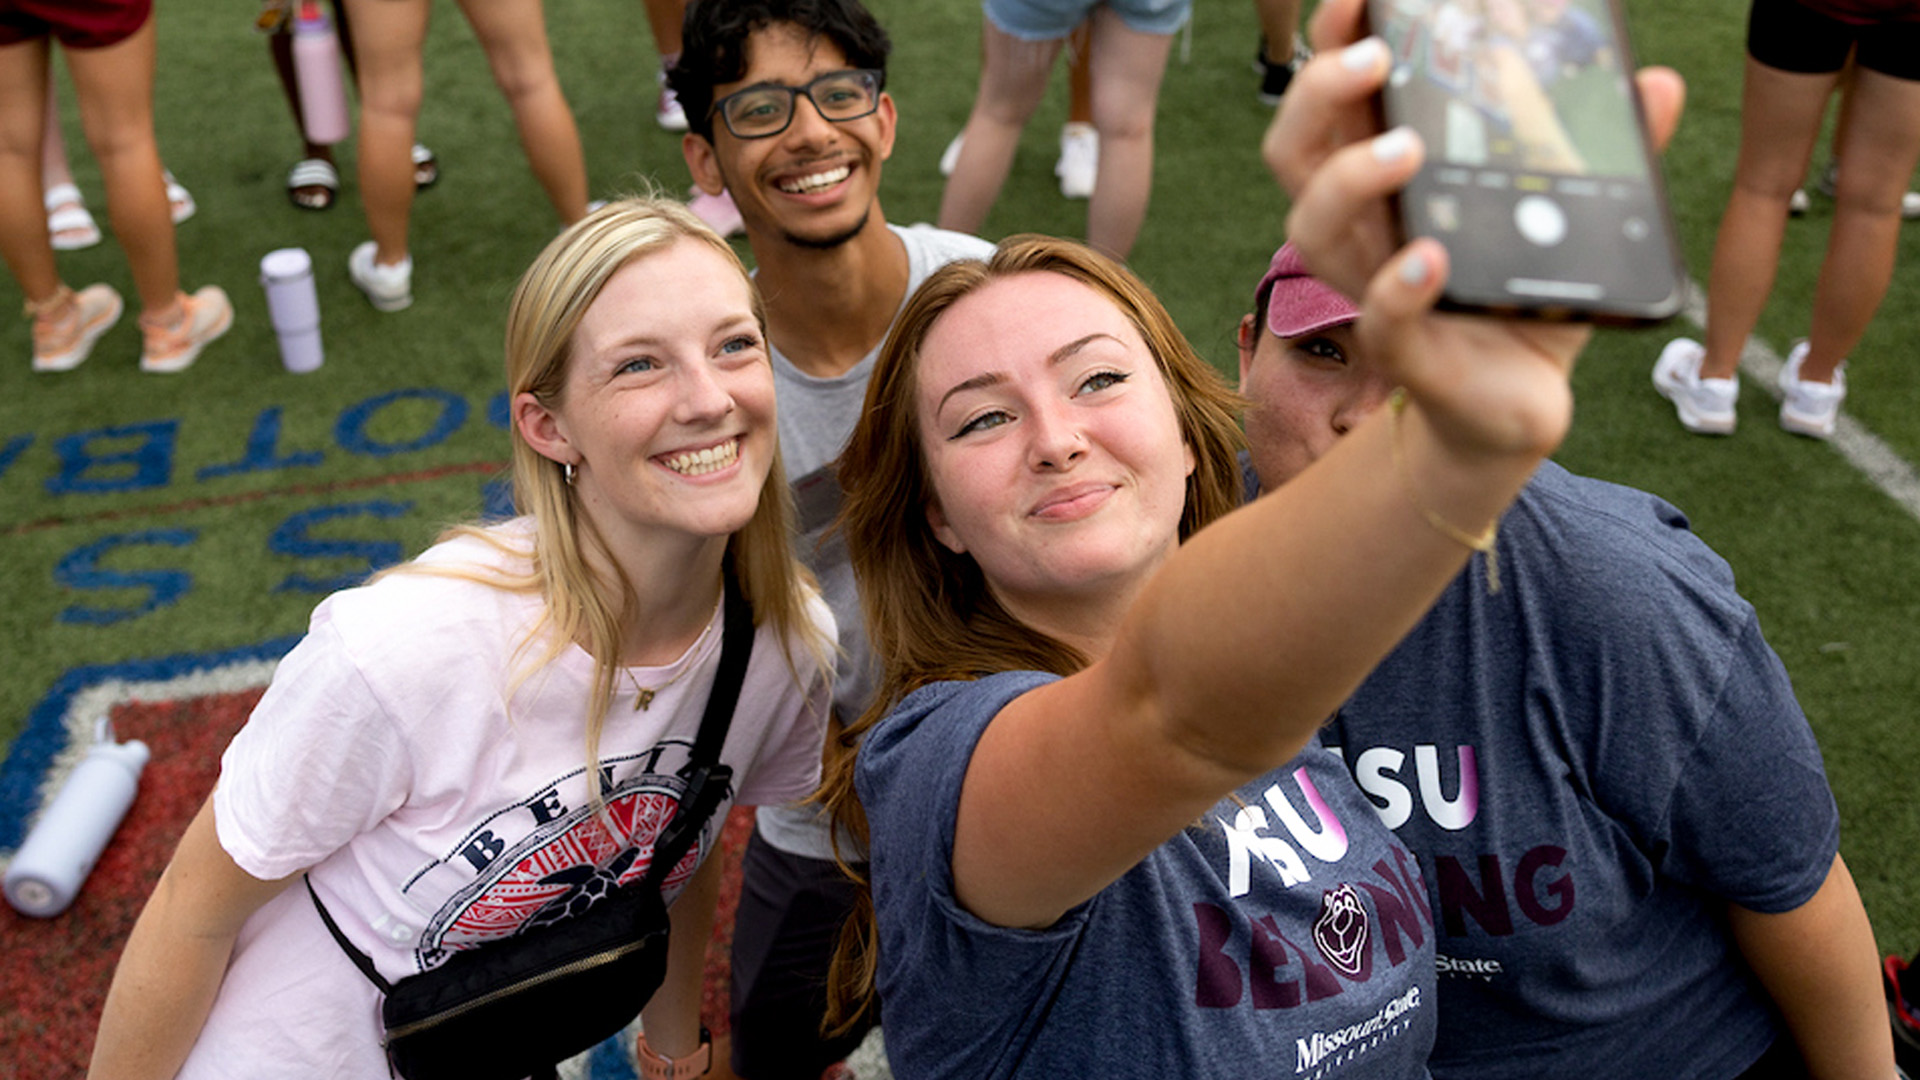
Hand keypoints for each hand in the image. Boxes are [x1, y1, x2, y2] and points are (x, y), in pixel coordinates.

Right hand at [1261, 0, 1685, 460]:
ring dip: (1353, 177)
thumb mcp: (1563, 217)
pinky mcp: (1407, 352)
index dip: (1331, 49)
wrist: (1516, 406)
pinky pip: (1382, 319)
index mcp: (1386, 185)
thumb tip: (1654, 83)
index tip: (1357, 0)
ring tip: (1408, 148)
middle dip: (1320, 93)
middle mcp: (1362, 232)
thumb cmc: (1520, 300)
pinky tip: (1427, 258)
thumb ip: (1606, 153)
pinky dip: (1397, 287)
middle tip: (1378, 57)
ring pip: (1313, 228)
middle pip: (1295, 152)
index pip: (1334, 106)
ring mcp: (1373, 288)